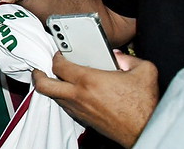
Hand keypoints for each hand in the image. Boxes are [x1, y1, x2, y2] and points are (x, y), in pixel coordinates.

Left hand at [32, 52, 158, 147]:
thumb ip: (128, 58)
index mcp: (89, 80)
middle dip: (37, 75)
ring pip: (53, 98)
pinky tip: (72, 93)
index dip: (56, 56)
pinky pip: (65, 107)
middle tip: (39, 70)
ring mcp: (79, 110)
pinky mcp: (84, 120)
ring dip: (52, 87)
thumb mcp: (144, 71)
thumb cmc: (144, 104)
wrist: (146, 129)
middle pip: (44, 85)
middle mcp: (79, 96)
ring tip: (56, 79)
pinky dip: (64, 99)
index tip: (60, 53)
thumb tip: (117, 55)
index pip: (59, 65)